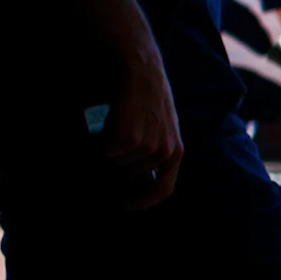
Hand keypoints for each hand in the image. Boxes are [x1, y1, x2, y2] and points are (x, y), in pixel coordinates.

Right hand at [98, 54, 184, 209]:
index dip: (144, 202)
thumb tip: (140, 180)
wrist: (144, 73)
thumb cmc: (150, 100)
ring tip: (121, 123)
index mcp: (177, 152)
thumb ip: (159, 153)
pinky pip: (107, 151)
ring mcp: (147, 147)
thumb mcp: (165, 129)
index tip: (126, 205)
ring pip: (117, 163)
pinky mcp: (129, 140)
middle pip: (130, 175)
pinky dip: (103, 139)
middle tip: (118, 139)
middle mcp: (165, 153)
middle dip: (119, 161)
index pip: (163, 190)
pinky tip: (114, 120)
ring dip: (112, 147)